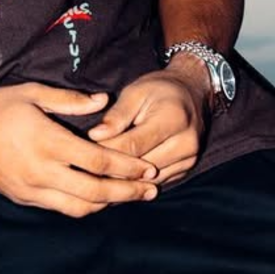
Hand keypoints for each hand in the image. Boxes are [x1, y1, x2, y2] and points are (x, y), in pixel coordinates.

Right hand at [0, 83, 159, 217]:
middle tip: (151, 190)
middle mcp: (41, 170)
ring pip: (79, 206)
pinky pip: (61, 208)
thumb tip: (103, 100)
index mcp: (47, 141)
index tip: (148, 168)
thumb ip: (70, 100)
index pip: (98, 162)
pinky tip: (98, 198)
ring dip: (109, 204)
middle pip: (95, 191)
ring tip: (130, 197)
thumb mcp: (32, 92)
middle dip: (128, 192)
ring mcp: (31, 189)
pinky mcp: (23, 197)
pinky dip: (84, 206)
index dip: (127, 168)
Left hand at [87, 63, 209, 185]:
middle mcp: (186, 142)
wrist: (190, 93)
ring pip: (148, 181)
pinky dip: (137, 183)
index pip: (133, 145)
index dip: (105, 150)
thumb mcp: (135, 92)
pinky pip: (157, 183)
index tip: (84, 150)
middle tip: (86, 168)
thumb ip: (116, 115)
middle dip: (112, 168)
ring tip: (99, 175)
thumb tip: (95, 135)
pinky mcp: (187, 169)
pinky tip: (119, 178)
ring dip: (123, 180)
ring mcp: (189, 159)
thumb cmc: (159, 90)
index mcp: (173, 118)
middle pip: (141, 167)